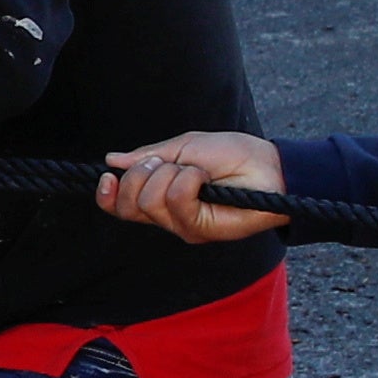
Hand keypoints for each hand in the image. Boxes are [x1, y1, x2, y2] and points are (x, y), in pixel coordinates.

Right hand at [96, 130, 282, 242]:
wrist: (269, 166)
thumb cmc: (233, 155)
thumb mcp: (185, 147)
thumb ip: (148, 156)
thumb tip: (112, 160)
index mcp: (161, 196)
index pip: (121, 207)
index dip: (107, 195)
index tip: (108, 175)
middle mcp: (168, 216)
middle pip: (128, 206)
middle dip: (141, 174)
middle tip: (168, 162)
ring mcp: (183, 226)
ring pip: (150, 201)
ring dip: (171, 173)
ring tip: (196, 170)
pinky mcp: (200, 231)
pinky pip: (176, 202)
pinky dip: (189, 180)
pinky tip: (205, 178)